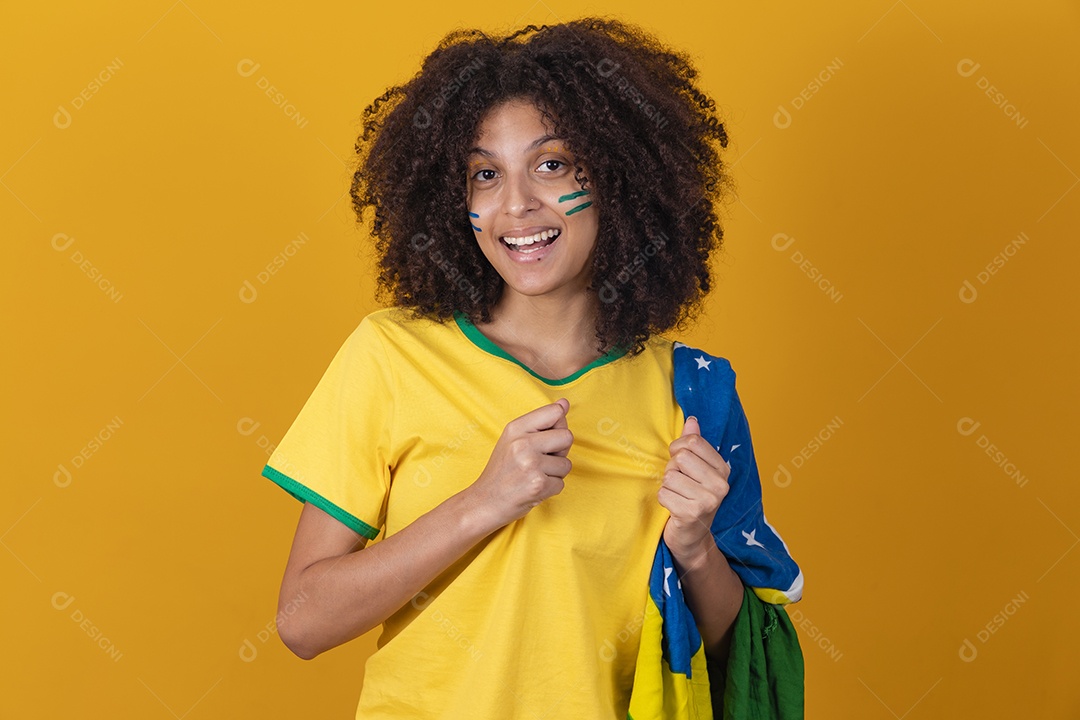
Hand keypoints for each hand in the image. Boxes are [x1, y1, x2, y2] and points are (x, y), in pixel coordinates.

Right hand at [465, 398, 573, 532]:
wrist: (484, 502)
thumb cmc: (502, 471)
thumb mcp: (513, 439)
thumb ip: (540, 422)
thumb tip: (565, 403)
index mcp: (516, 428)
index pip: (555, 412)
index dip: (558, 426)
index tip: (546, 438)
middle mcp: (523, 443)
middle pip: (567, 437)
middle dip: (560, 451)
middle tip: (540, 461)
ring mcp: (530, 464)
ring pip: (566, 464)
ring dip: (555, 473)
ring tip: (534, 475)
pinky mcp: (538, 484)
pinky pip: (561, 483)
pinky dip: (551, 489)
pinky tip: (533, 488)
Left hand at [659, 416, 730, 560]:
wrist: (692, 538)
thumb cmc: (691, 498)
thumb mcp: (696, 470)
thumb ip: (694, 445)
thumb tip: (691, 420)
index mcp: (723, 470)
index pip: (692, 442)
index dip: (678, 450)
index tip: (681, 463)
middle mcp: (720, 485)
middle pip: (680, 457)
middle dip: (672, 469)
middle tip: (679, 484)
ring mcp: (708, 500)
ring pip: (670, 476)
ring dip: (667, 486)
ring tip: (678, 496)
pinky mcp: (692, 514)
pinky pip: (663, 493)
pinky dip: (663, 500)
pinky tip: (673, 508)